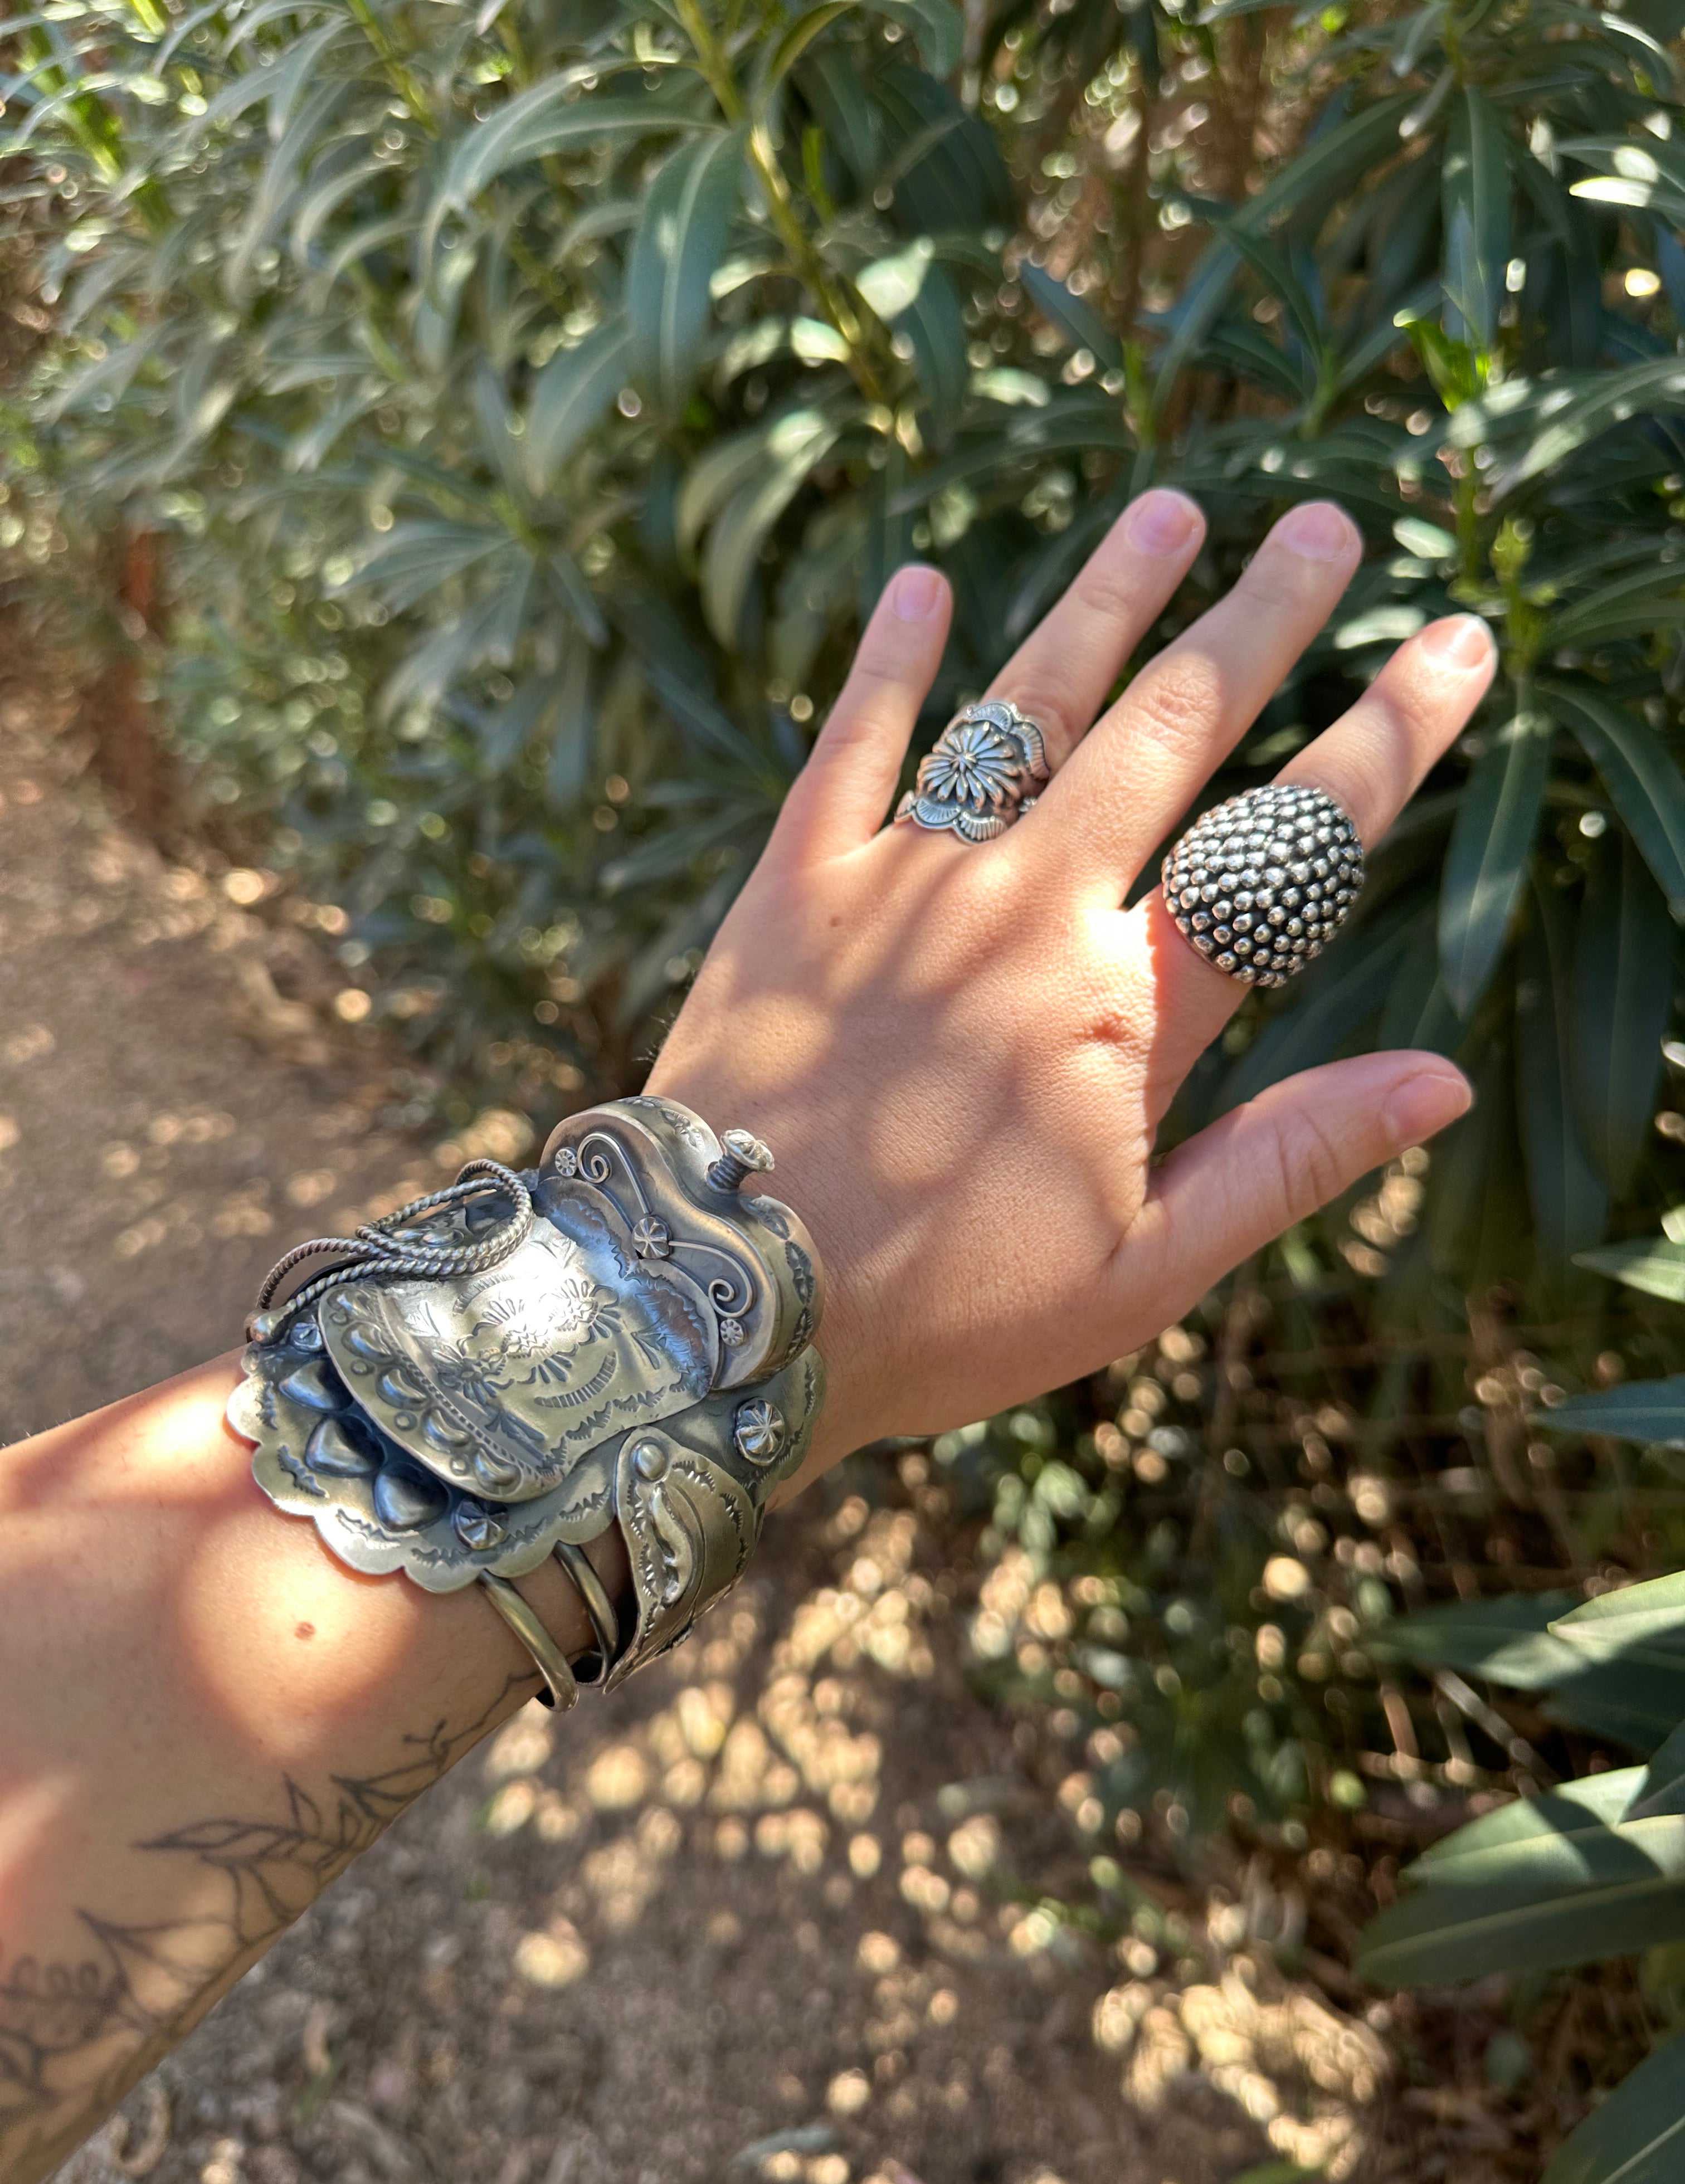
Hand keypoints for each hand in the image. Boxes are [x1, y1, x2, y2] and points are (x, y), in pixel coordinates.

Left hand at [648, 492, 1493, 1478]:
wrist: (722, 1299)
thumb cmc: (945, 1310)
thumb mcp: (1141, 1272)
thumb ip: (1289, 1161)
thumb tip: (1440, 1083)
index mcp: (1124, 1009)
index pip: (1285, 848)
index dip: (1384, 740)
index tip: (1455, 647)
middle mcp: (1027, 913)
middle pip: (1169, 734)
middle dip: (1262, 621)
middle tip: (1331, 526)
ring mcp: (907, 887)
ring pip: (1024, 707)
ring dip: (1104, 602)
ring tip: (1170, 509)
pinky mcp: (795, 886)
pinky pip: (851, 747)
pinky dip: (887, 664)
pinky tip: (918, 583)